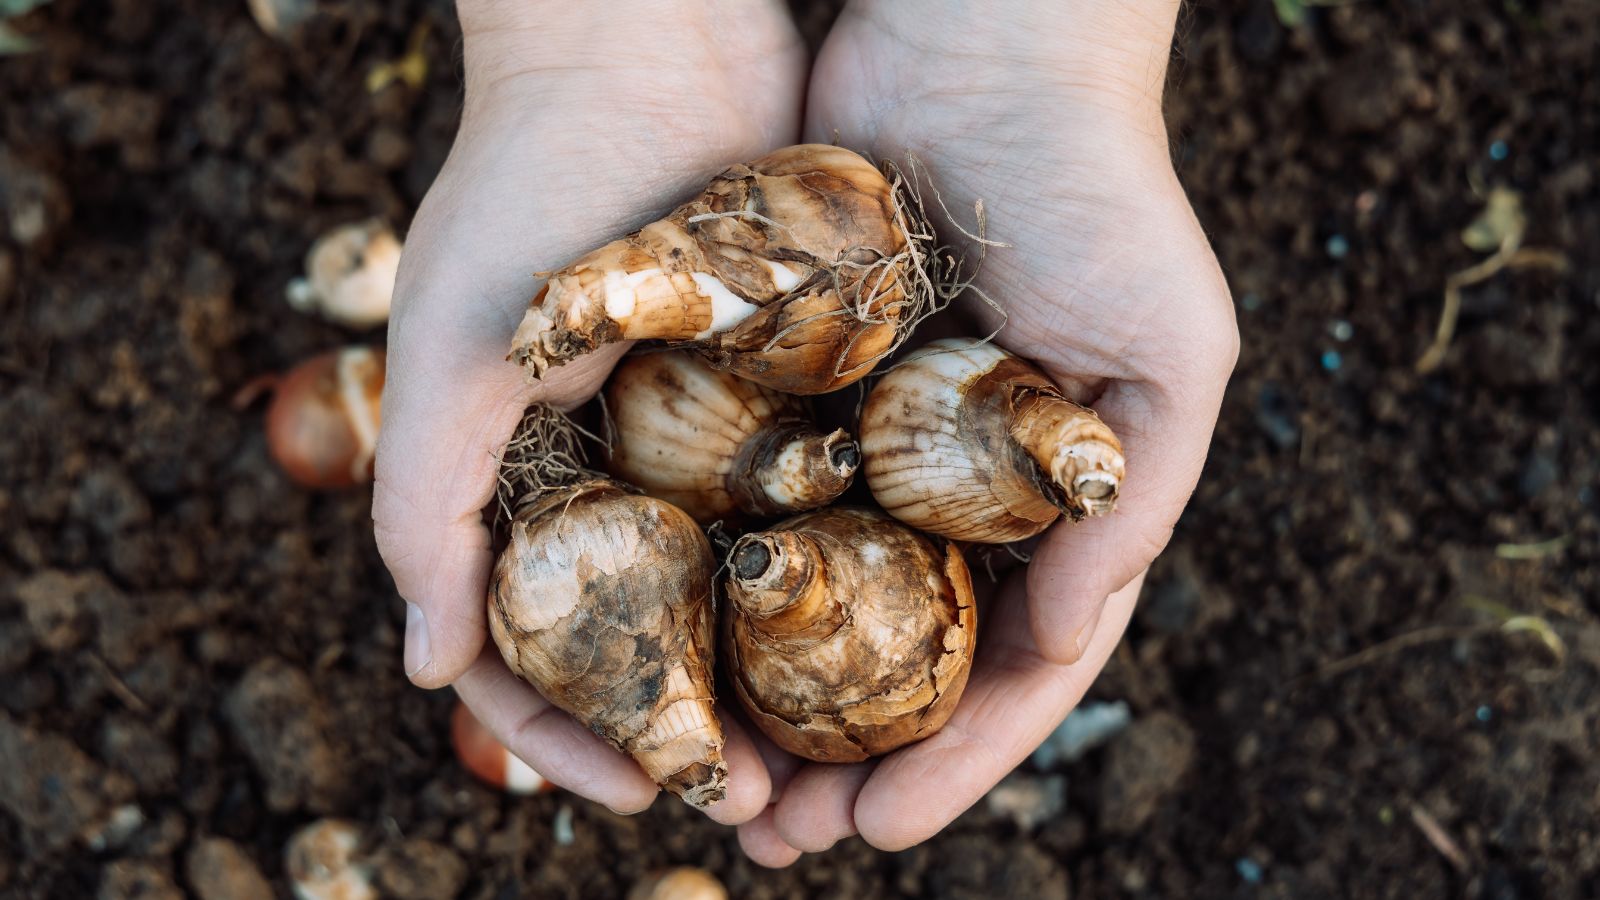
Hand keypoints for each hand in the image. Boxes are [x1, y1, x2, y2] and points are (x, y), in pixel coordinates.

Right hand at [372, 0, 804, 822]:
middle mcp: (611, 468)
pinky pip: (808, 501)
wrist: (647, 41)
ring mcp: (700, 430)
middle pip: (651, 639)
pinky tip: (887, 631)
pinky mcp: (784, 383)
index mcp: (519, 478)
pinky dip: (832, 574)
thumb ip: (424, 507)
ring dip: (775, 680)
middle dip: (696, 732)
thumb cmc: (529, 189)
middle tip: (768, 808)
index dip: (574, 736)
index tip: (646, 796)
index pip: (535, 649)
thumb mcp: (454, 352)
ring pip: (737, 590)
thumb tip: (428, 673)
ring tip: (836, 751)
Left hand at [735, 0, 1237, 863]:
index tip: (879, 826)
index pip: (1006, 664)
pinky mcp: (793, 388)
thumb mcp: (1167, 353)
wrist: (978, 45)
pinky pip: (751, 503)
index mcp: (1053, 501)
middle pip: (898, 656)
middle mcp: (960, 486)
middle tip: (772, 835)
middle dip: (843, 754)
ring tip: (711, 781)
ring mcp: (874, 442)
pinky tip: (675, 644)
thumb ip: (1131, 502)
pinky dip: (722, 583)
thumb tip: (1067, 641)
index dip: (951, 756)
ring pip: (815, 601)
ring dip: (770, 698)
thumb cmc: (1098, 191)